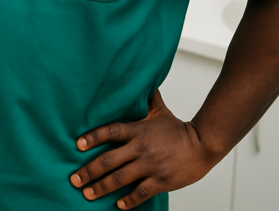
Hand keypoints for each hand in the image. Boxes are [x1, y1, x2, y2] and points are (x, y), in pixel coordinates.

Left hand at [69, 90, 219, 208]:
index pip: (110, 132)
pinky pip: (141, 192)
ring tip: (87, 193)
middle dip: (89, 171)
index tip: (77, 145)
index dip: (93, 137)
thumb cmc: (178, 129)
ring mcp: (150, 166)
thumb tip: (139, 80)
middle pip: (109, 160)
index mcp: (137, 130)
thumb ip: (146, 99)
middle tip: (74, 179)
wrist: (203, 145)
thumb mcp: (160, 111)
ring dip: (101, 187)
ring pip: (120, 179)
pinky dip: (129, 200)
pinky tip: (118, 205)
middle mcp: (140, 148)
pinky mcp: (161, 181)